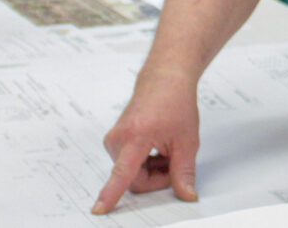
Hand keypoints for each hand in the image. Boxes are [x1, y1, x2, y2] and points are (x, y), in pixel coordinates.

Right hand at [92, 67, 200, 214]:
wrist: (164, 79)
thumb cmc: (176, 103)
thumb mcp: (187, 140)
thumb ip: (184, 172)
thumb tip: (187, 195)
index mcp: (137, 135)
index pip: (123, 172)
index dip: (111, 194)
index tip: (99, 209)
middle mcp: (119, 137)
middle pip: (135, 179)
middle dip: (157, 175)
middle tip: (174, 158)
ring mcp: (113, 139)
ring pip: (131, 173)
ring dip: (152, 167)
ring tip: (166, 146)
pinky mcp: (113, 140)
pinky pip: (128, 164)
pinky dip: (144, 161)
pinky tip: (156, 146)